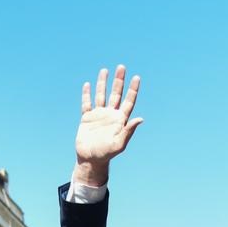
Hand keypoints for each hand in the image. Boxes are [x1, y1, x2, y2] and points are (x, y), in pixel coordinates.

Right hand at [72, 65, 142, 185]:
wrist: (90, 159)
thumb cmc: (106, 154)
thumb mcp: (119, 144)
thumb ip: (129, 131)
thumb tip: (140, 118)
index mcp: (120, 120)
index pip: (128, 101)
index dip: (132, 89)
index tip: (136, 77)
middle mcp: (110, 115)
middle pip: (116, 94)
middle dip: (119, 81)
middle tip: (121, 67)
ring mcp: (98, 115)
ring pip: (101, 95)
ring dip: (103, 83)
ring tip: (105, 70)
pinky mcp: (87, 118)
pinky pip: (87, 103)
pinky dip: (87, 94)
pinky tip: (88, 84)